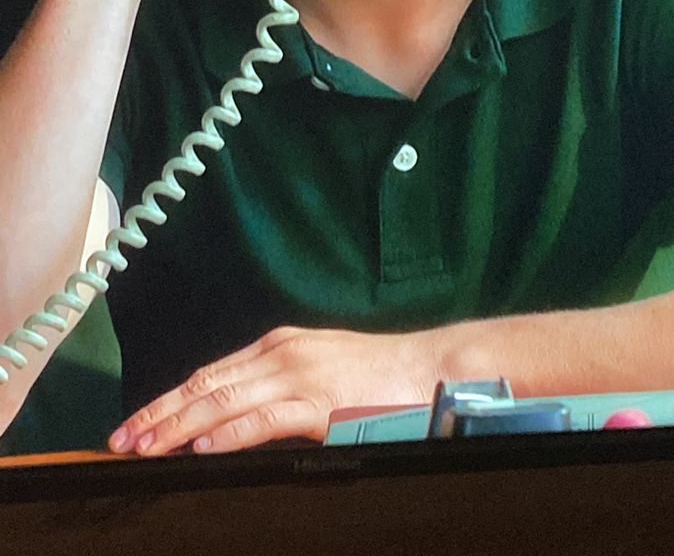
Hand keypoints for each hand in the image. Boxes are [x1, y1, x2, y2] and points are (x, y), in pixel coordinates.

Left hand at [108, 325, 441, 455]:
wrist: (430, 367)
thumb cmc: (380, 375)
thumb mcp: (319, 369)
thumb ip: (280, 385)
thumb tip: (237, 417)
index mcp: (278, 345)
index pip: (209, 374)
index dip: (169, 399)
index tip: (138, 422)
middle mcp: (280, 354)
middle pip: (206, 386)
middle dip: (160, 414)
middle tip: (123, 439)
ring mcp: (299, 376)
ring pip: (224, 401)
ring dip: (179, 427)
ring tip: (146, 448)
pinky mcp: (320, 404)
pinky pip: (264, 419)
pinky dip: (229, 434)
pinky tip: (202, 448)